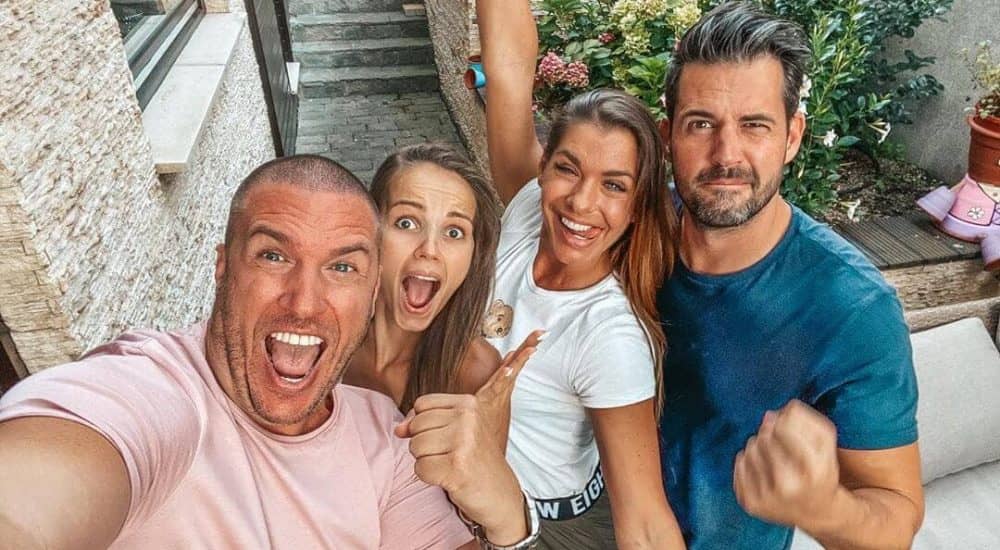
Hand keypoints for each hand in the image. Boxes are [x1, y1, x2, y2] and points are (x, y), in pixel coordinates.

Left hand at [395, 330, 544, 544]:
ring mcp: (464, 442)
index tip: (449, 437)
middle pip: (415, 428)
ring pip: (414, 449)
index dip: (424, 425)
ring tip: (453, 466)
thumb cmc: (477, 459)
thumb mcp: (461, 429)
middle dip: (425, 447)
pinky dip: (430, 480)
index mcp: (470, 403)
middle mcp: (469, 417)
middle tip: (452, 456)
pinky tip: (452, 480)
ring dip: (428, 463)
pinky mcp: (457, 467)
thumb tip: (397, 426)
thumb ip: (428, 420)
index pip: (421, 406)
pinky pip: (420, 470)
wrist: (500, 494)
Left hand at [733, 400, 840, 529]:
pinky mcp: (751, 502)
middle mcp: (789, 486)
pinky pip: (739, 465)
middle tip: (774, 436)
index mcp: (813, 469)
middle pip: (764, 438)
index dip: (780, 420)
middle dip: (768, 432)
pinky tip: (760, 465)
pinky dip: (747, 459)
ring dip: (757, 445)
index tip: (781, 422)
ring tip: (770, 453)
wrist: (816, 512)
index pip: (784, 429)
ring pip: (750, 449)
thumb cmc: (820, 473)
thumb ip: (807, 421)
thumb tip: (771, 414)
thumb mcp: (826, 446)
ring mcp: (767, 496)